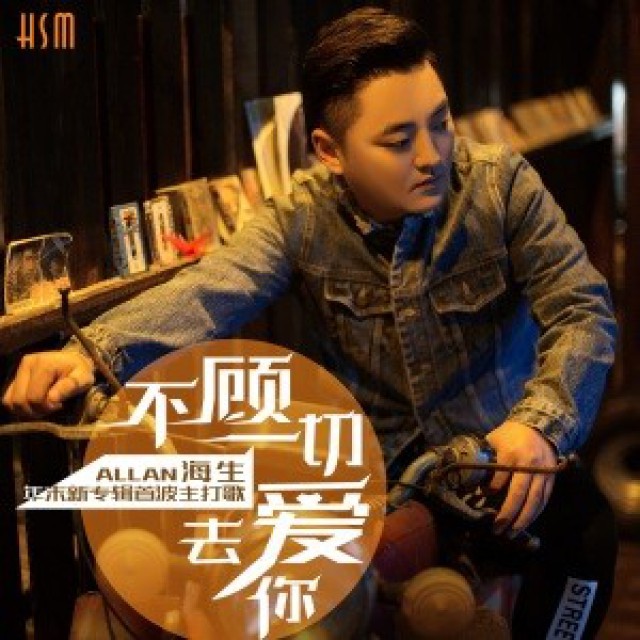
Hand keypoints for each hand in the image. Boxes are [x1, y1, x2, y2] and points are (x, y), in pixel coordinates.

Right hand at [2, 351, 94, 417]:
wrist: (73, 359)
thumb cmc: (80, 371)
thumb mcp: (84, 378)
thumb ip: (70, 387)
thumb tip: (52, 399)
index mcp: (44, 365)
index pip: (34, 397)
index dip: (45, 407)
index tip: (59, 406)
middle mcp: (27, 364)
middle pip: (20, 400)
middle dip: (35, 411)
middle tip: (51, 409)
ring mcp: (19, 369)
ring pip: (10, 400)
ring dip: (25, 410)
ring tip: (42, 407)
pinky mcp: (15, 375)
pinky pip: (8, 397)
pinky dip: (19, 406)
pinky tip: (34, 404)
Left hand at [485, 420, 557, 535]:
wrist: (539, 425)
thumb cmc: (511, 433)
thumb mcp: (494, 439)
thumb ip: (487, 456)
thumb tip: (471, 473)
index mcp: (512, 454)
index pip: (499, 479)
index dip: (490, 491)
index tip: (481, 497)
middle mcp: (529, 465)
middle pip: (518, 495)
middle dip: (507, 515)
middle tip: (497, 530)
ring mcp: (542, 473)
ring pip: (534, 501)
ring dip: (523, 520)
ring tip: (512, 533)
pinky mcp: (551, 478)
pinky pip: (544, 499)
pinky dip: (535, 513)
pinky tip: (526, 522)